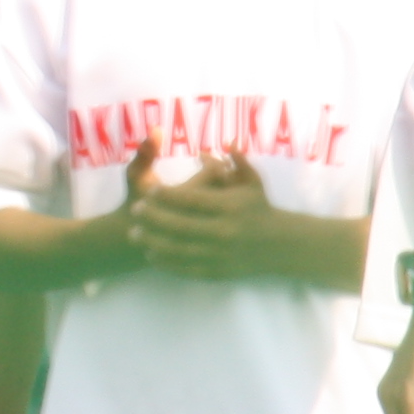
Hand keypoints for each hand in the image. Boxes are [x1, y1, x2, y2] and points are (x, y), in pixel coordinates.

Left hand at [120, 154, 293, 281]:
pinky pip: (187, 267)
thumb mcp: (253, 182)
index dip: (168, 196)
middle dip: (154, 218)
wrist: (278, 245)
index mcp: (231, 208)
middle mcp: (224, 232)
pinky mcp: (218, 271)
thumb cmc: (260, 208)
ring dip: (154, 241)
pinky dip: (167, 262)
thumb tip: (225, 141)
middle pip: (181, 225)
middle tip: (135, 210)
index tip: (150, 191)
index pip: (193, 200)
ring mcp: (220, 254)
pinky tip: (151, 254)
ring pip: (180, 249)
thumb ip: (238, 162)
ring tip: (134, 234)